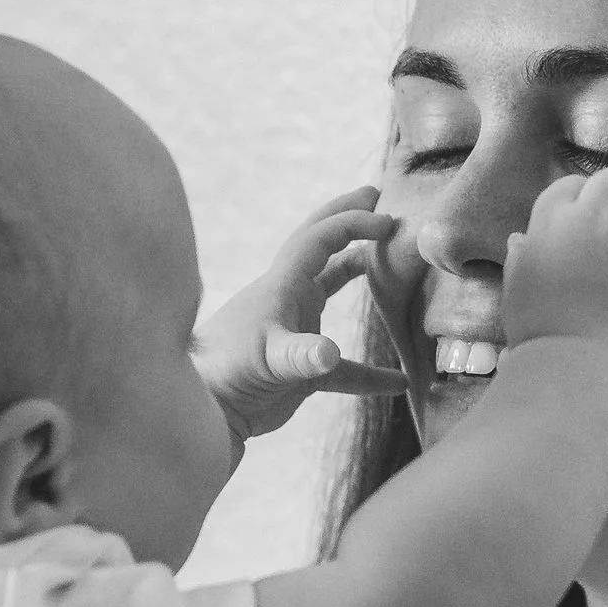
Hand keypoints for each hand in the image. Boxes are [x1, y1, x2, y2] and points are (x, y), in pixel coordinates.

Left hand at [191, 186, 412, 448]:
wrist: (208, 410)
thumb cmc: (229, 375)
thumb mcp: (268, 361)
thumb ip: (302, 356)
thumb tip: (330, 354)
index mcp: (282, 285)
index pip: (320, 238)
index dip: (352, 223)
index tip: (386, 221)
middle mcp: (290, 297)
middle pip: (322, 245)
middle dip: (348, 218)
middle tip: (378, 196)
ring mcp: (296, 328)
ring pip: (331, 287)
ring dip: (357, 271)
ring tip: (390, 259)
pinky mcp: (302, 367)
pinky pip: (346, 367)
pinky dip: (371, 373)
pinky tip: (399, 382)